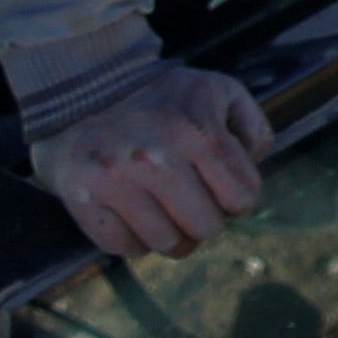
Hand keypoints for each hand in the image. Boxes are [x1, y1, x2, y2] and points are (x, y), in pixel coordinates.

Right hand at [37, 64, 269, 259]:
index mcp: (196, 131)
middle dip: (206, 218)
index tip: (222, 186)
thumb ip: (252, 128)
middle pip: (206, 228)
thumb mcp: (219, 92)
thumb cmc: (164, 99)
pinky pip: (124, 247)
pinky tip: (133, 214)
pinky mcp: (83, 198)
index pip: (243, 198)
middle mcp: (155, 157)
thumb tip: (253, 166)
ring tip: (163, 208)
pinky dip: (133, 240)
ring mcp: (115, 180)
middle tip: (191, 199)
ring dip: (171, 233)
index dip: (239, 197)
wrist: (84, 91)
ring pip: (167, 244)